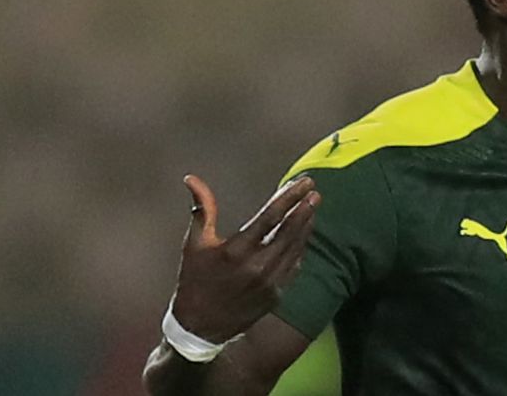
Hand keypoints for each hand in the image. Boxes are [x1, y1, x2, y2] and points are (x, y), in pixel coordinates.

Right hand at [170, 174, 319, 342]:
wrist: (200, 328)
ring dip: (305, 226)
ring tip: (312, 208)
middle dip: (304, 208)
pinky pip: (294, 266)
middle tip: (314, 191)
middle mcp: (256, 267)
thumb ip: (202, 209)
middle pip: (289, 231)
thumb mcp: (194, 244)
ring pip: (295, 248)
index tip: (303, 182)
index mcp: (236, 251)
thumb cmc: (194, 281)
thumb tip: (192, 179)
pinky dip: (300, 248)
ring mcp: (269, 283)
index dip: (289, 196)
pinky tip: (303, 235)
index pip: (270, 217)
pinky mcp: (276, 295)